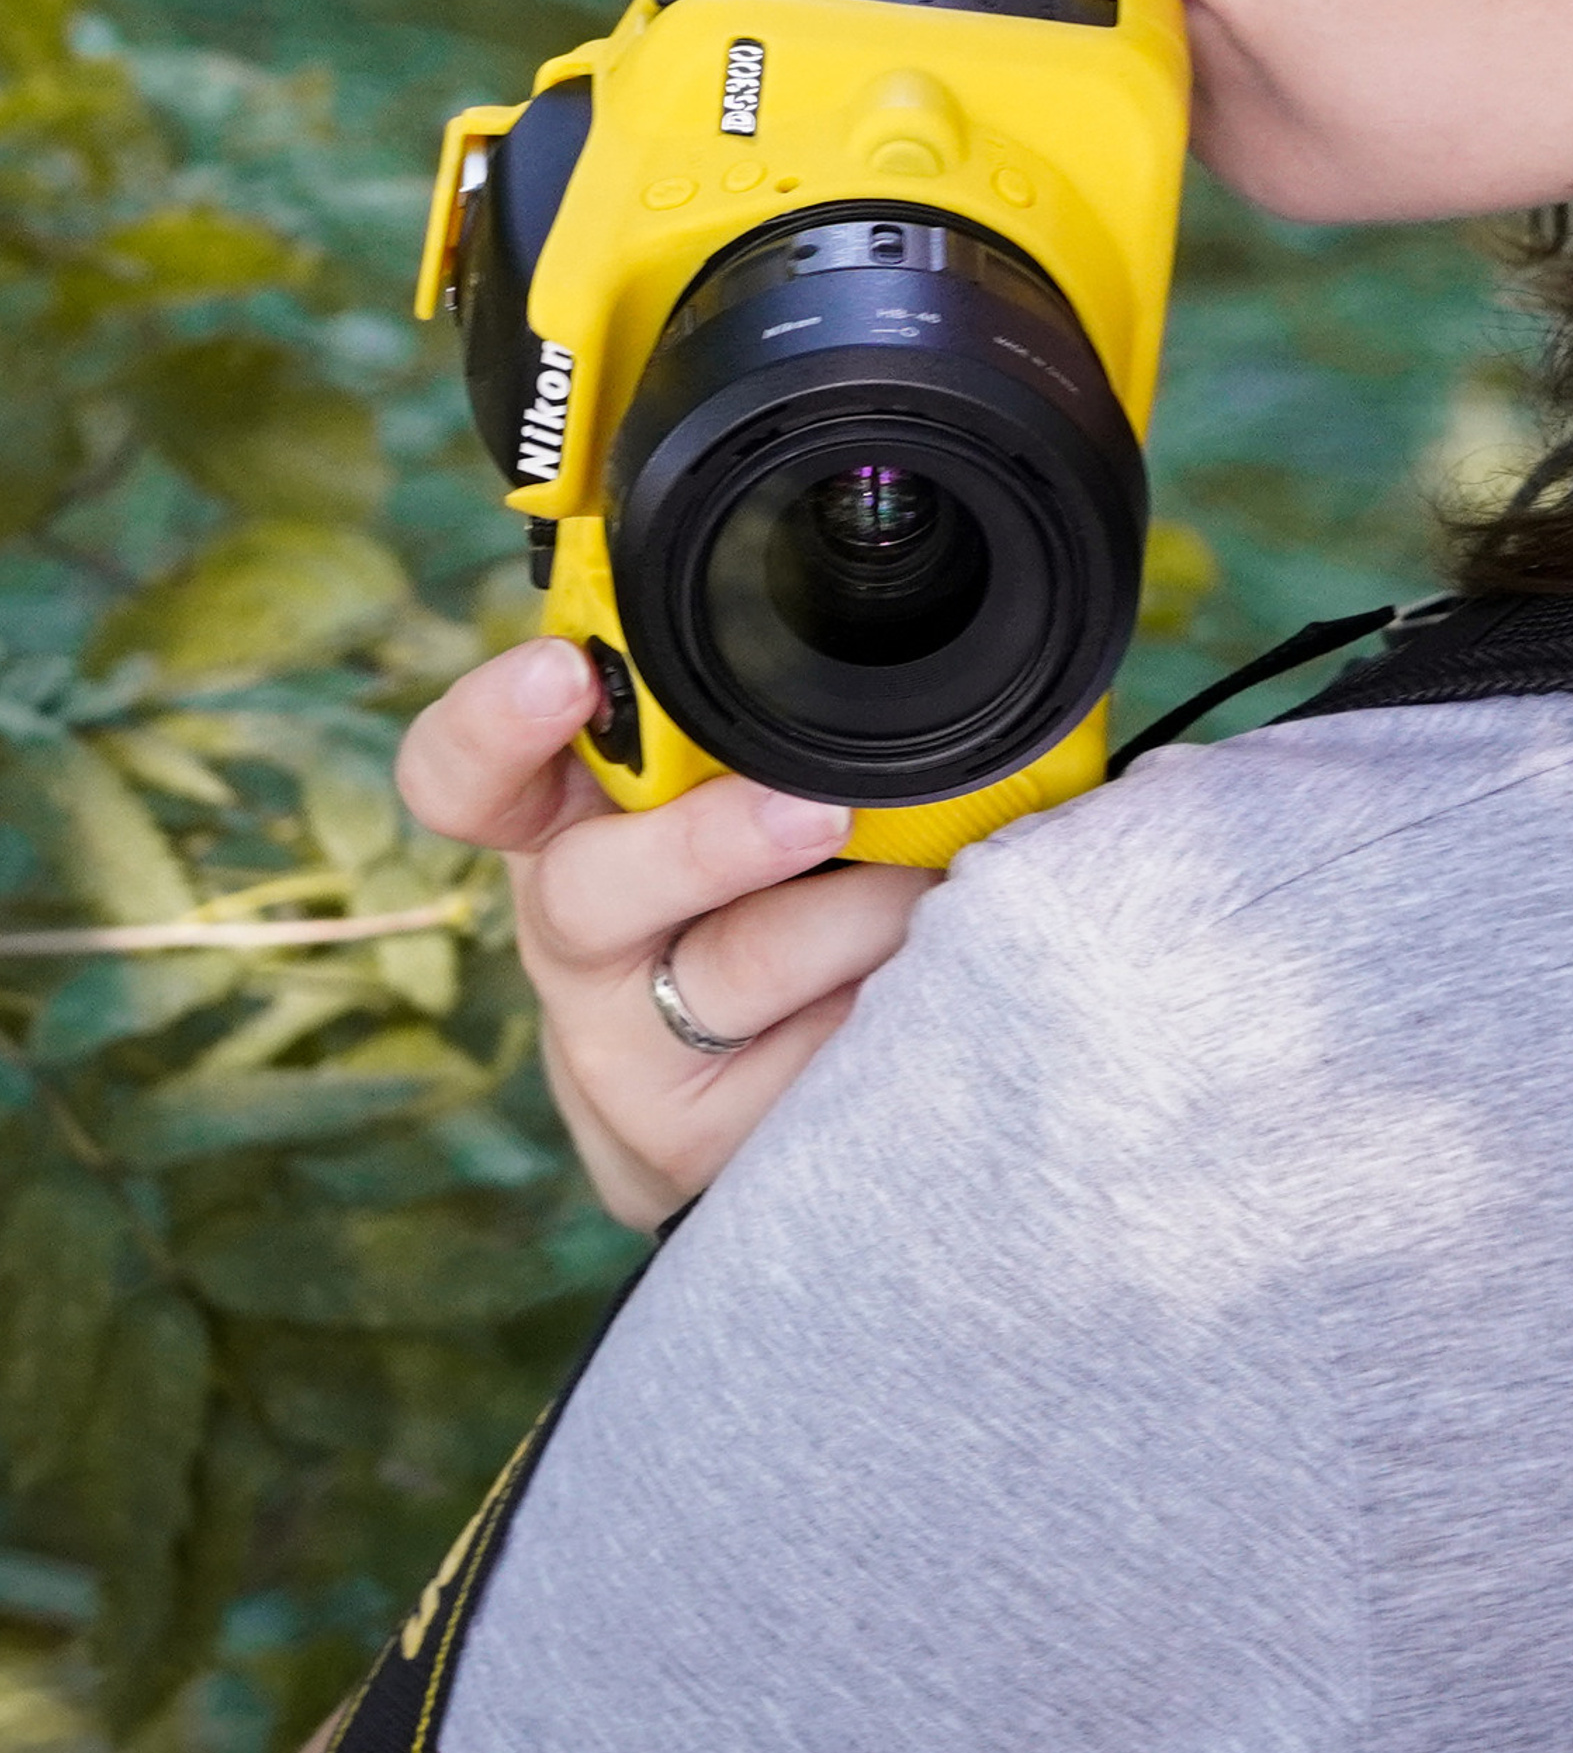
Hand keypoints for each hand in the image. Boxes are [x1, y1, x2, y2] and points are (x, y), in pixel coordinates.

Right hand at [396, 640, 933, 1228]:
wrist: (735, 1113)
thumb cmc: (740, 903)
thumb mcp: (716, 803)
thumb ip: (725, 728)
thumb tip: (831, 609)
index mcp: (557, 827)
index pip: (462, 777)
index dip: (493, 724)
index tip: (565, 673)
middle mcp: (569, 938)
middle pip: (587, 891)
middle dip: (708, 845)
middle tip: (817, 812)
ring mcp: (622, 1055)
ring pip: (738, 969)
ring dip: (861, 914)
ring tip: (930, 885)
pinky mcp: (696, 1143)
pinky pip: (815, 1054)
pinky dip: (893, 996)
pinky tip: (926, 976)